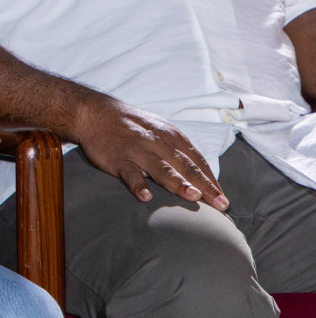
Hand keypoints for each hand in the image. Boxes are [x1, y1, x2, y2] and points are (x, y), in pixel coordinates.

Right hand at [72, 98, 228, 208]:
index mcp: (171, 136)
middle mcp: (157, 142)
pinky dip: (137, 184)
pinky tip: (145, 196)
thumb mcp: (159, 130)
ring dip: (177, 182)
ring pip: (161, 168)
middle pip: (185, 166)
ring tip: (192, 196)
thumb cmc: (132, 125)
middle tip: (220, 204)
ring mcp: (137, 150)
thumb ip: (178, 150)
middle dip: (204, 185)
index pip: (197, 160)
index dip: (211, 180)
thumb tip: (200, 176)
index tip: (222, 199)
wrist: (94, 112)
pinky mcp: (118, 158)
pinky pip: (129, 173)